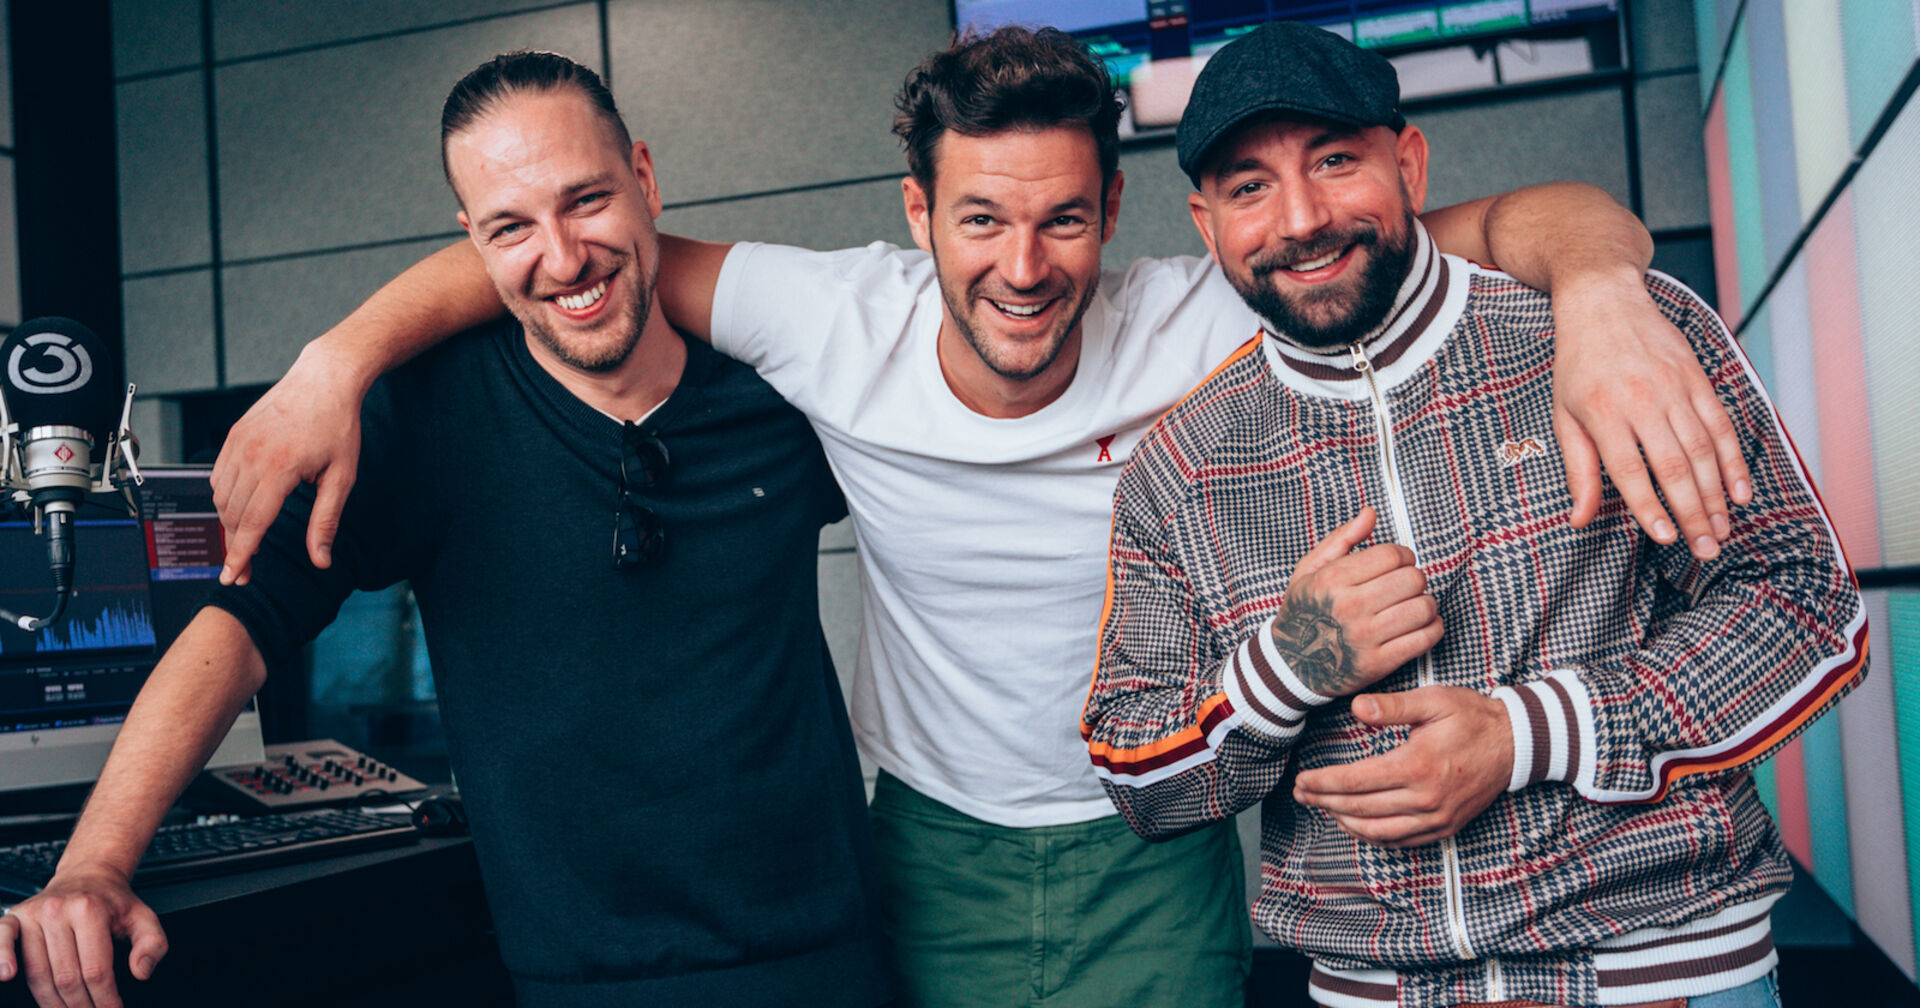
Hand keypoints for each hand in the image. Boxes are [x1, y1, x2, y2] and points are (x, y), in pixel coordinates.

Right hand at [0, 868, 166, 1007]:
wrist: (88, 875)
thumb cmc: (113, 902)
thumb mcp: (144, 917)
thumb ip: (152, 944)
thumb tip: (141, 971)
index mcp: (91, 910)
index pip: (96, 969)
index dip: (105, 998)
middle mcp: (58, 910)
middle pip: (67, 976)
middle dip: (81, 1005)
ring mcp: (33, 914)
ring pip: (39, 973)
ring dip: (52, 1002)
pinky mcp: (14, 917)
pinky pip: (2, 939)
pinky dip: (1, 958)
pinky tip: (8, 975)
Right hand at [210, 340, 368, 584]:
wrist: (324, 379)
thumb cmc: (339, 426)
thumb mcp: (342, 477)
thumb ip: (326, 521)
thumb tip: (322, 560)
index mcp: (280, 467)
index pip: (252, 522)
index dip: (241, 555)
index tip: (232, 578)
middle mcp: (251, 455)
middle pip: (232, 515)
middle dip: (235, 547)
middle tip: (245, 572)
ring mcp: (238, 443)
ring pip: (220, 498)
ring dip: (229, 524)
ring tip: (246, 542)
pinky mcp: (233, 436)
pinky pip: (218, 477)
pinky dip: (225, 499)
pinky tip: (241, 509)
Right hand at [1274, 507, 1442, 697]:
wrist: (1291, 664)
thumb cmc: (1303, 611)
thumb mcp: (1310, 569)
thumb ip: (1342, 538)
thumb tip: (1370, 513)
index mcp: (1333, 581)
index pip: (1391, 555)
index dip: (1403, 555)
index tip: (1400, 562)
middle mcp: (1350, 608)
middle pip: (1412, 579)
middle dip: (1414, 577)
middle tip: (1405, 584)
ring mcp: (1365, 638)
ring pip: (1423, 608)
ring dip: (1425, 602)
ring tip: (1412, 604)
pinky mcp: (1379, 663)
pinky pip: (1425, 639)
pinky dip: (1433, 627)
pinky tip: (1421, 623)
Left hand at [1293, 686, 1511, 847]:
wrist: (1515, 744)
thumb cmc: (1472, 717)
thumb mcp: (1433, 701)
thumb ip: (1393, 706)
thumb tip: (1356, 708)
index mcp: (1417, 766)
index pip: (1356, 781)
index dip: (1323, 783)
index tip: (1302, 779)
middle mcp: (1425, 799)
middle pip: (1360, 808)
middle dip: (1324, 802)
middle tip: (1300, 793)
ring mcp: (1436, 818)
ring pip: (1377, 831)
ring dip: (1344, 821)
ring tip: (1322, 807)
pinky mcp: (1445, 828)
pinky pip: (1401, 841)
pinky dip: (1373, 835)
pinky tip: (1355, 822)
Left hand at [1549, 271, 1750, 560]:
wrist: (1604, 301)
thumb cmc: (1578, 364)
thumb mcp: (1563, 415)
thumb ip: (1578, 469)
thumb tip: (1579, 520)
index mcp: (1603, 411)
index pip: (1629, 469)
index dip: (1649, 507)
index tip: (1665, 538)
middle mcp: (1642, 399)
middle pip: (1674, 465)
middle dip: (1693, 513)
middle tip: (1706, 550)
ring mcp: (1675, 387)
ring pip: (1703, 449)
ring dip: (1716, 495)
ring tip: (1722, 531)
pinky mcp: (1697, 378)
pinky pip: (1721, 425)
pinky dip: (1733, 461)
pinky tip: (1739, 492)